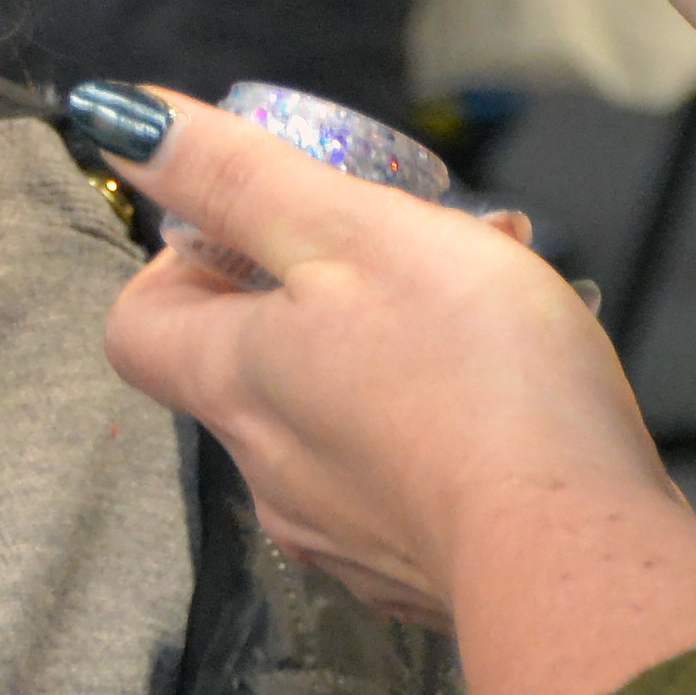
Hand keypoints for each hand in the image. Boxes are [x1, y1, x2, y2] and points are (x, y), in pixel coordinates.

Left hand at [88, 88, 658, 629]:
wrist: (573, 555)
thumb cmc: (469, 376)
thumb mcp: (347, 231)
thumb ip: (236, 177)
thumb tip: (122, 120)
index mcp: (236, 382)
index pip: (138, 325)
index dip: (183, 265)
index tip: (265, 232)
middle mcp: (268, 473)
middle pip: (252, 368)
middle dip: (323, 296)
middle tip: (421, 252)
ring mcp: (342, 536)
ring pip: (339, 421)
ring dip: (394, 357)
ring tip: (497, 314)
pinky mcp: (418, 574)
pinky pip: (408, 485)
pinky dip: (443, 433)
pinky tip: (520, 408)